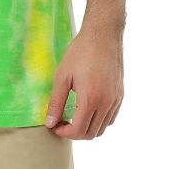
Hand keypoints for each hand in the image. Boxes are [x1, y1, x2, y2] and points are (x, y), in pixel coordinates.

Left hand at [44, 25, 123, 139]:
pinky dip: (98, 121)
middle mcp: (106, 103)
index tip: (54, 125)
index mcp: (91, 98)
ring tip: (73, 115)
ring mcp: (115, 100)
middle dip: (74, 132)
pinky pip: (110, 118)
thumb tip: (50, 123)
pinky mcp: (120, 96)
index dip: (64, 132)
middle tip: (61, 121)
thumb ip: (56, 101)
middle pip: (90, 133)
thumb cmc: (81, 52)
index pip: (78, 130)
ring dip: (86, 128)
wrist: (103, 35)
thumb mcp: (62, 75)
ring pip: (101, 128)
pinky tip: (87, 109)